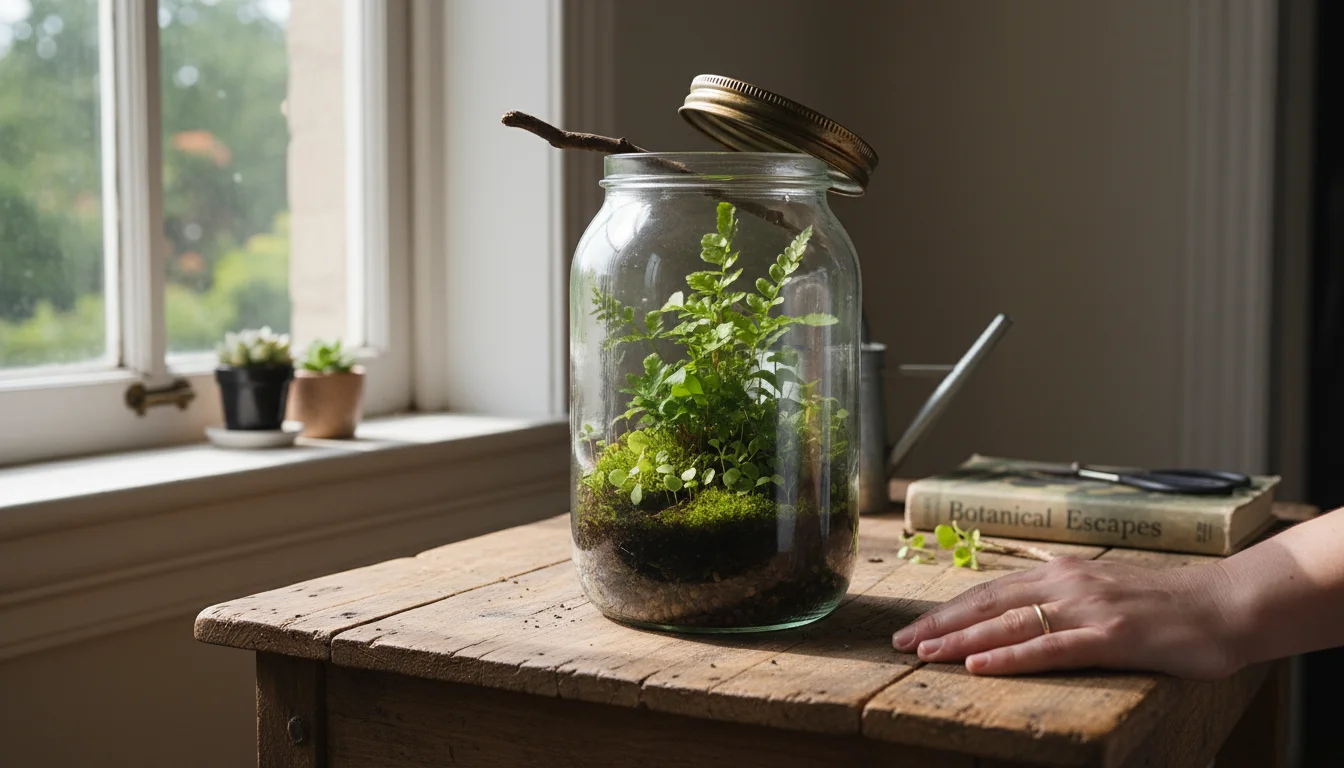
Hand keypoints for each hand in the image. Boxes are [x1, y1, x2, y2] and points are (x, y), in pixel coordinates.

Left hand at [891, 557, 1242, 678]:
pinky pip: (1049, 647)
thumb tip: (1027, 598)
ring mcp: (1087, 609)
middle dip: (939, 624)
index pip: (990, 591)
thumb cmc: (1166, 604)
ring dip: (961, 640)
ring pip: (1009, 624)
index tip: (914, 627)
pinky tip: (979, 666)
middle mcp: (1066, 583)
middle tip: (900, 643)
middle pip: (987, 604)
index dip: (948, 609)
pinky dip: (1009, 657)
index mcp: (1061, 572)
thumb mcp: (1103, 590)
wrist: (1226, 605)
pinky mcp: (1110, 637)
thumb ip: (1063, 593)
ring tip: (923, 654)